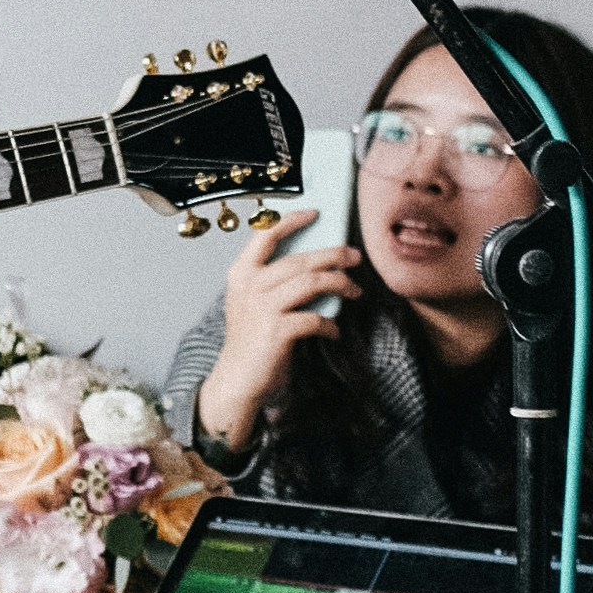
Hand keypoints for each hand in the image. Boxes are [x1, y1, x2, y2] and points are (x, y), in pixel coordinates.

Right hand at [192, 202, 358, 458]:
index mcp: (241, 273)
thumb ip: (273, 280)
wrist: (236, 380)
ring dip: (340, 284)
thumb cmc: (251, 339)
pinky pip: (315, 319)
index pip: (265, 234)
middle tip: (355, 256)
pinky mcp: (277, 332)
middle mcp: (250, 286)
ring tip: (354, 290)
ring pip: (312, 283)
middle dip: (334, 254)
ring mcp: (263, 308)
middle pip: (301, 259)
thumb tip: (316, 261)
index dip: (292, 220)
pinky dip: (330, 324)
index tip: (316, 213)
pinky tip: (333, 330)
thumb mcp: (253, 302)